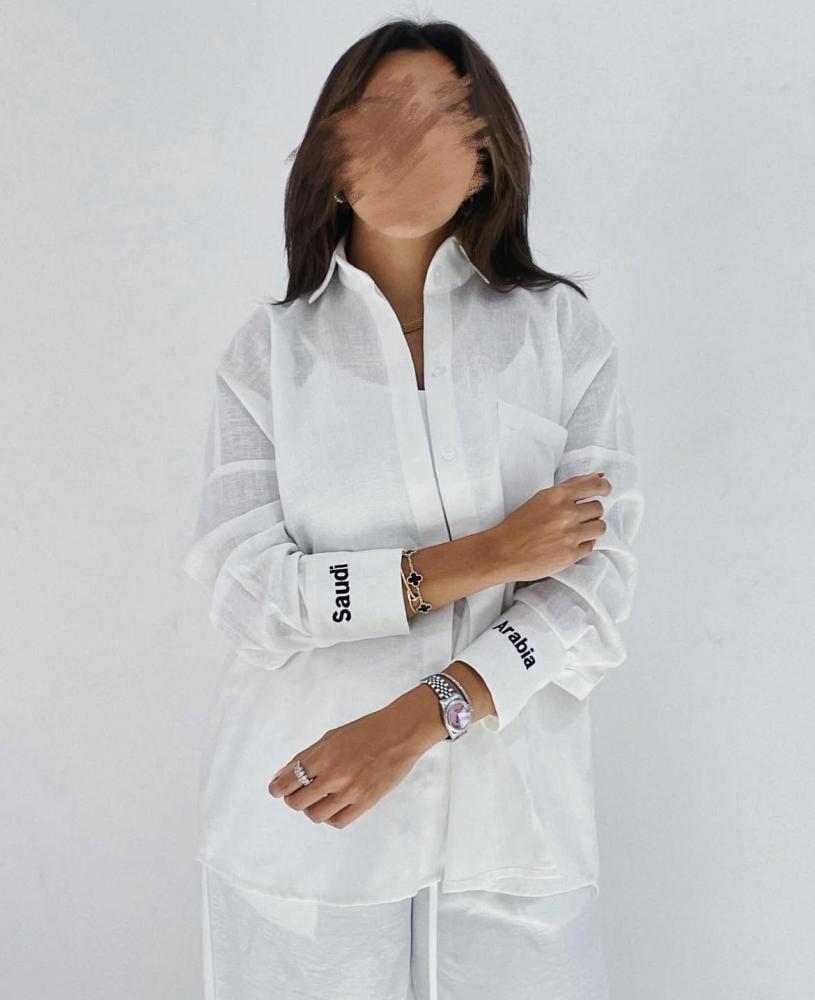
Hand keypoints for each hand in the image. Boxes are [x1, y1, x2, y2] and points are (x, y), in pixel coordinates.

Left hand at [267, 687, 445, 828]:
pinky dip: (330, 817)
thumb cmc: (366, 730)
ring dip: (310, 808)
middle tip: (296, 793)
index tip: (276, 789)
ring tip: (316, 800)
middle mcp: (333, 776)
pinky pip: (338, 821)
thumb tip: (287, 772)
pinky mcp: (365, 803)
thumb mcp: (332, 736)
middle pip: (297, 801)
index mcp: (323, 755)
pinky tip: (332, 807)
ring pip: (315, 815)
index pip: (288, 781)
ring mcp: (350, 792)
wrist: (400, 734)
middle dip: (292, 798)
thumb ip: (310, 755)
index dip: (277, 788)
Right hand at [493, 472, 611, 581]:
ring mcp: (570, 535)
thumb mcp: (541, 499)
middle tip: (577, 518)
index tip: (605, 489)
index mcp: (557, 496)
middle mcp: (566, 513)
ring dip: (591, 528)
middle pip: (598, 508)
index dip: (603, 487)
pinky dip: (583, 545)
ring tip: (575, 532)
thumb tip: (598, 476)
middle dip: (591, 512)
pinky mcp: (571, 555)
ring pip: (600, 527)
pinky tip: (568, 544)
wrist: (502, 552)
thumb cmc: (519, 525)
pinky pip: (591, 546)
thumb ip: (570, 487)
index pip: (594, 485)